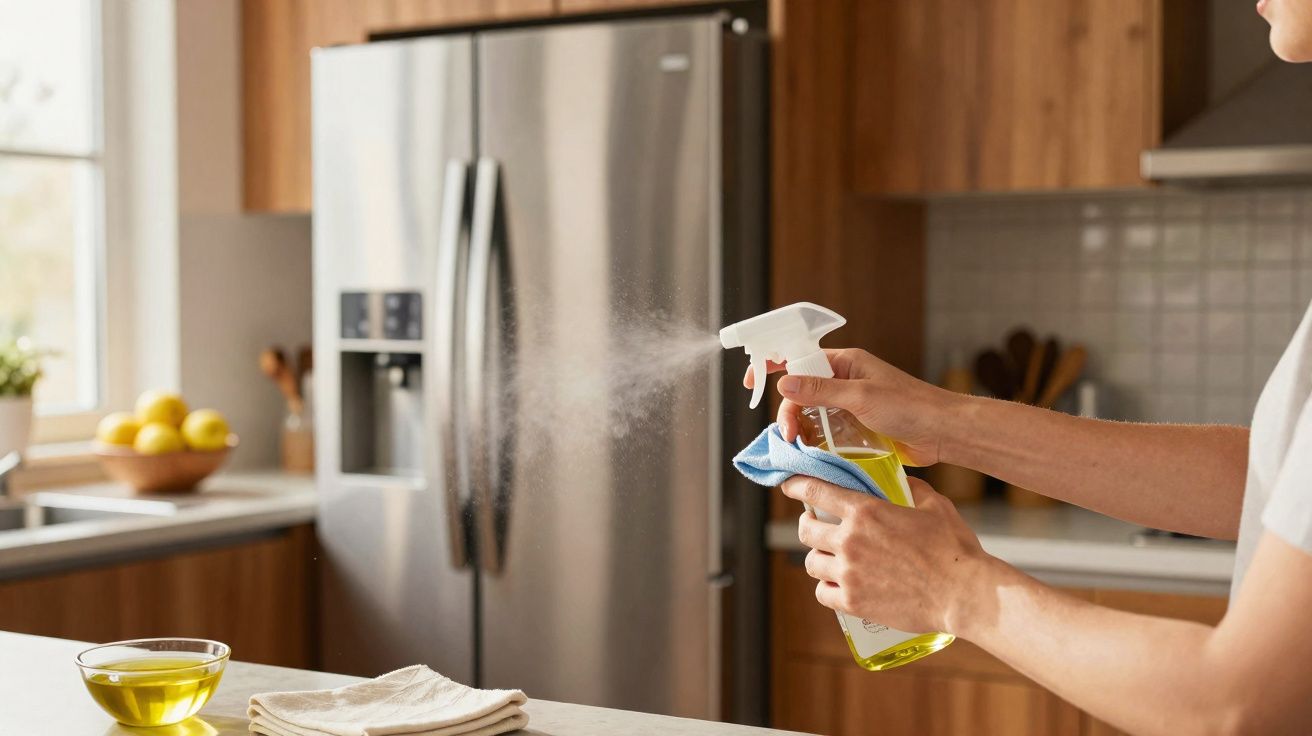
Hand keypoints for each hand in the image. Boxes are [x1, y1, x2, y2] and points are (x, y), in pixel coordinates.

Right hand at [743, 348, 961, 465]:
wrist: (943, 433)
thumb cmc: (910, 406)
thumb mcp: (861, 396)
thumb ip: (821, 390)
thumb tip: (784, 383)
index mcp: (846, 364)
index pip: (801, 357)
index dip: (774, 365)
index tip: (751, 380)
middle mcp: (845, 382)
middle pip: (801, 392)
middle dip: (789, 411)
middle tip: (788, 434)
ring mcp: (850, 406)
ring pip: (811, 414)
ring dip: (801, 428)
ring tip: (799, 446)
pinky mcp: (857, 428)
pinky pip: (827, 432)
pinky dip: (815, 441)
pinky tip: (811, 453)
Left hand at [782, 475, 989, 633]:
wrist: (962, 593)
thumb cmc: (953, 548)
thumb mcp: (934, 505)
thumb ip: (912, 488)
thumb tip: (902, 481)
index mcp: (865, 511)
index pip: (815, 491)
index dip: (796, 485)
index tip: (788, 484)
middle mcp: (849, 540)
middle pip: (806, 530)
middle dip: (808, 526)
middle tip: (816, 527)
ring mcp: (848, 573)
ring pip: (811, 563)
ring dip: (818, 558)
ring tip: (830, 559)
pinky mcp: (853, 602)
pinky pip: (822, 593)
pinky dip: (826, 588)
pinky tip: (837, 585)